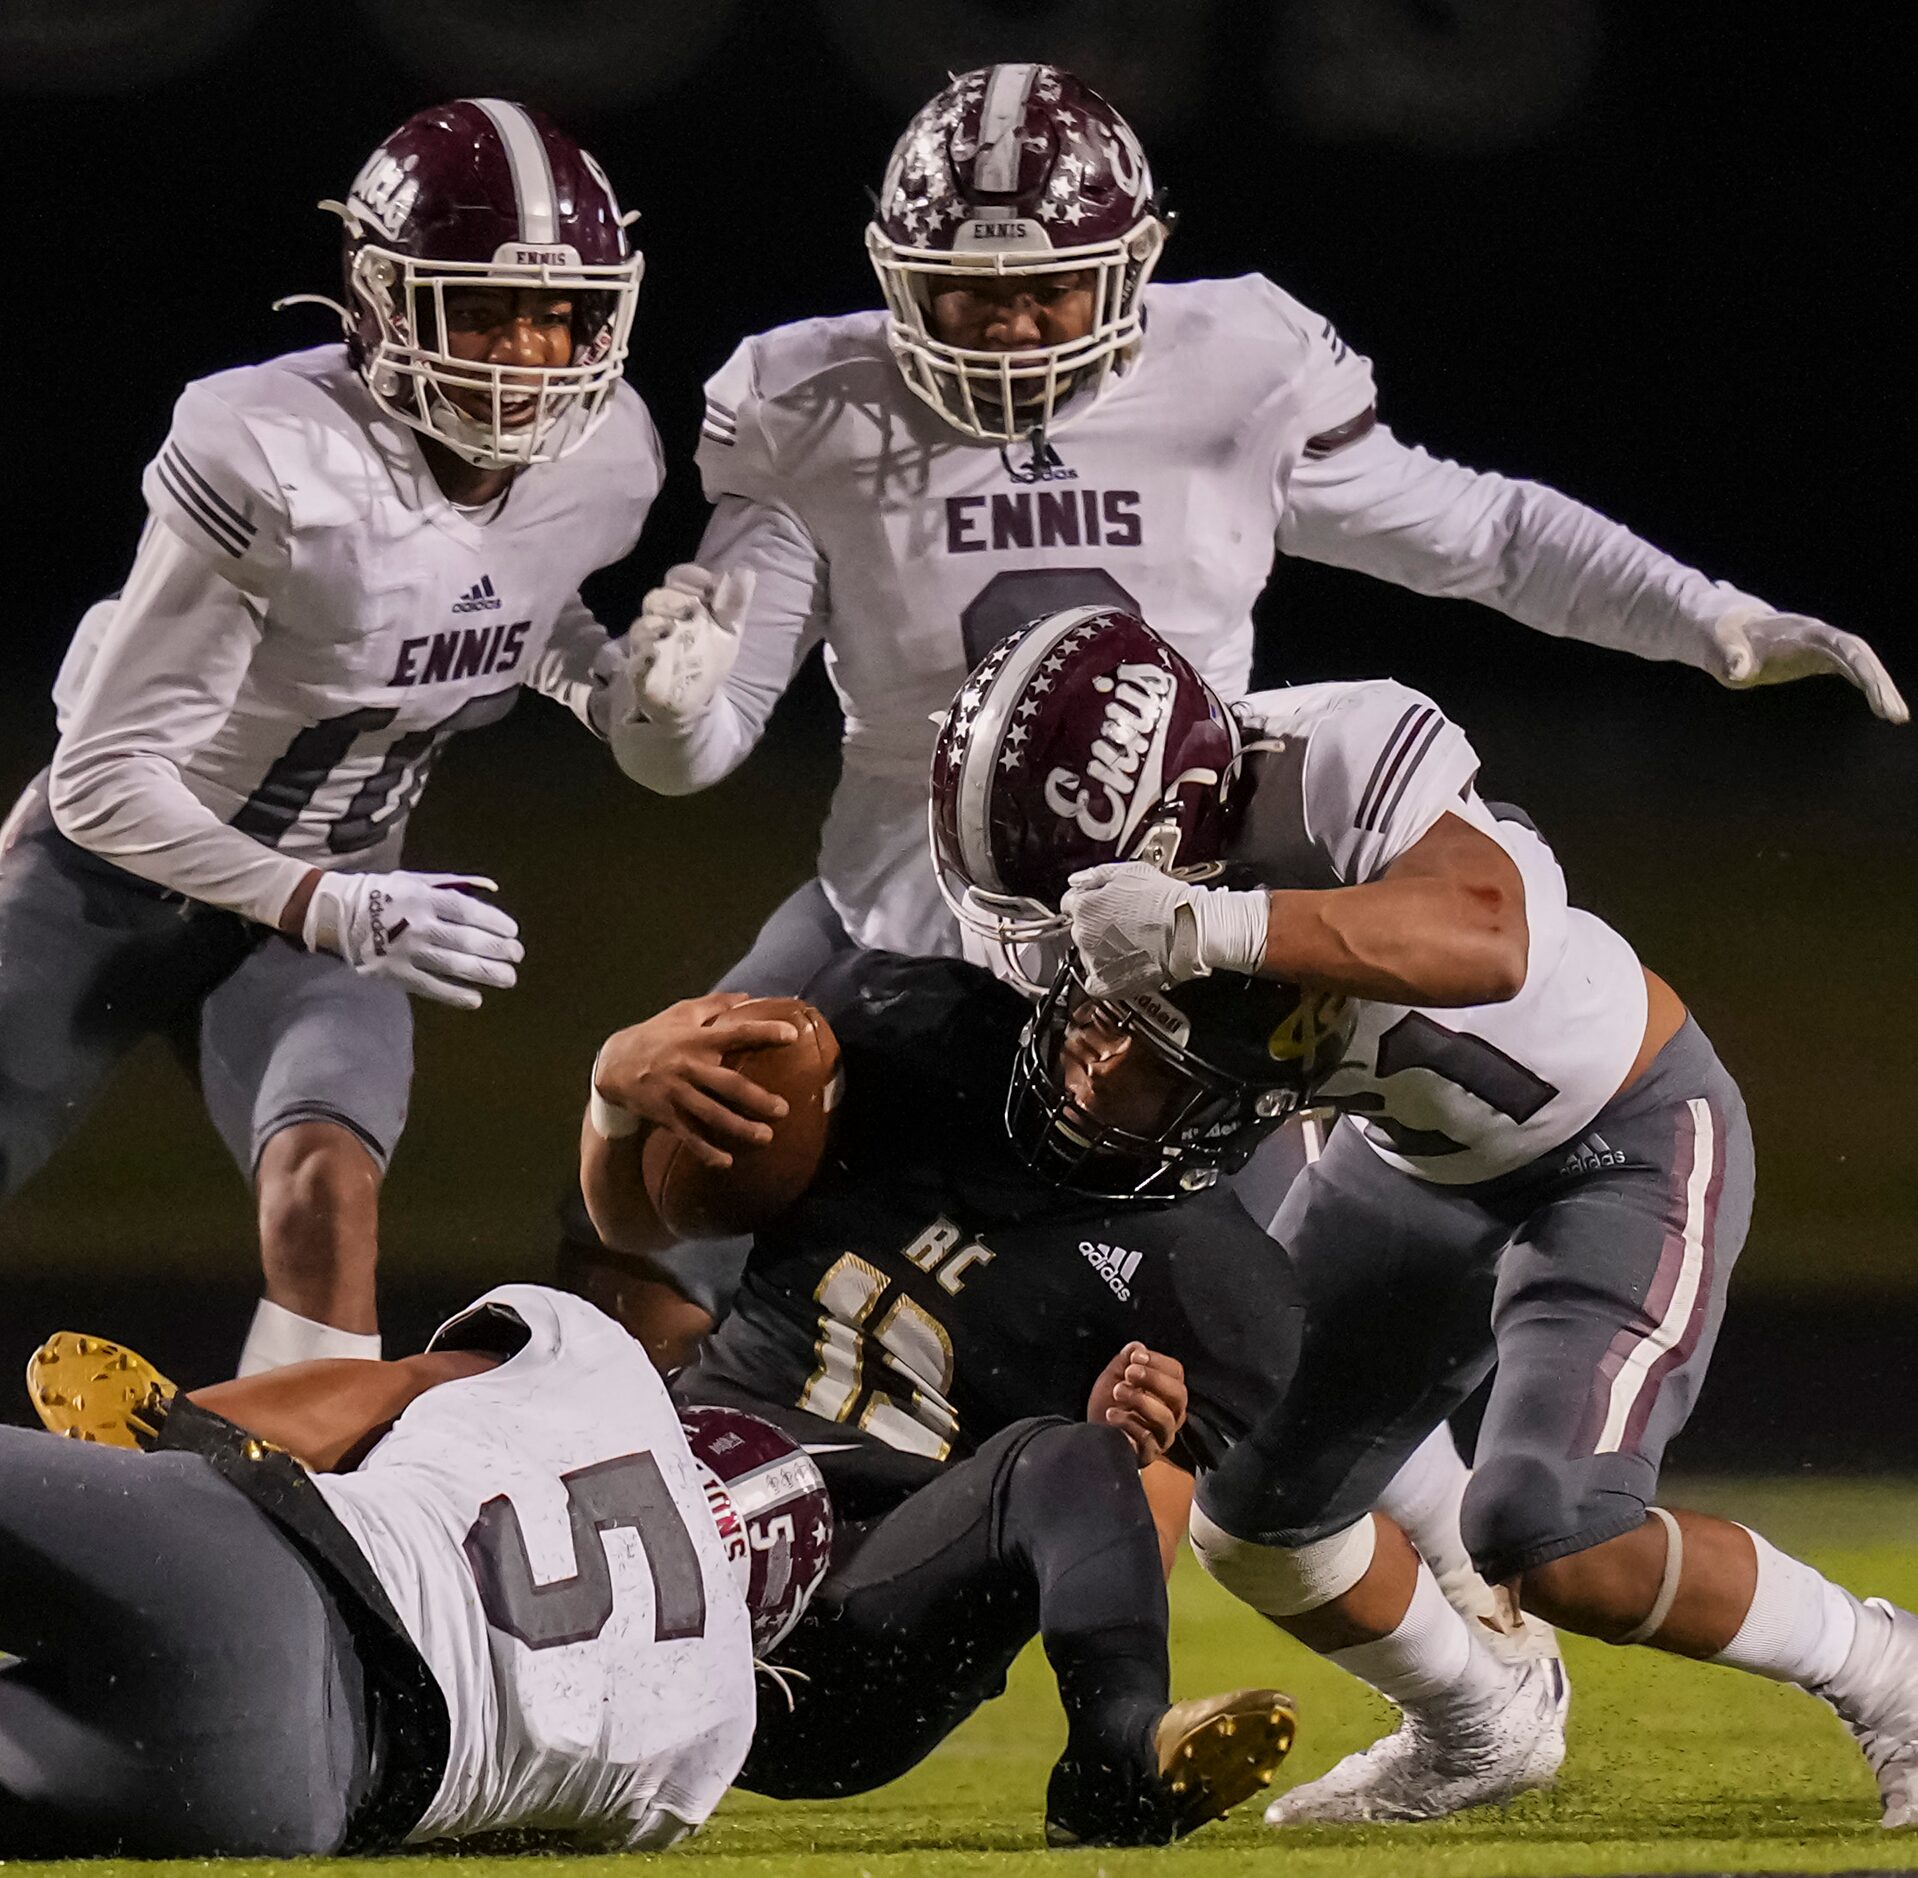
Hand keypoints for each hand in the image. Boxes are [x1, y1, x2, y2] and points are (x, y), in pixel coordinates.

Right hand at [303, 871, 520, 1009]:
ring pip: (452, 965)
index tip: (513, 931)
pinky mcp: (394, 973)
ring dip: (485, 972)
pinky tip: (476, 999)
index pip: (466, 910)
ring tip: (508, 977)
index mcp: (422, 897)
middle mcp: (416, 924)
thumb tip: (492, 888)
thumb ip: (453, 883)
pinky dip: (454, 994)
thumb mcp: (416, 879)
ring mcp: (405, 951)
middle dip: (496, 949)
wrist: (336, 913)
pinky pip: (429, 987)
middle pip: (464, 940)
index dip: (493, 921)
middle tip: (517, 955)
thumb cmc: (384, 893)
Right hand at [593, 993, 798, 1168]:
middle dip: (757, 1098)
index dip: (764, 1032)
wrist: (613, 1064)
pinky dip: (706, 1151)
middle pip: (729, 1084)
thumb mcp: (682, 1012)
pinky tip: (726, 1162)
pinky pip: (688, 1136)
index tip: (791, 1035)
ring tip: (766, 1137)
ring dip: (739, 1128)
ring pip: (712, 1114)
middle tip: (783, 1109)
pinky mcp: (665, 1114)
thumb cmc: (655, 1034)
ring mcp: (676, 1093)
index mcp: (697, 1039)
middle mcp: (689, 1066)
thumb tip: (750, 996)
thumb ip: (716, 1004)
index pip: (737, 1033)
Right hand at [618, 563, 755, 729]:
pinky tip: (655, 653)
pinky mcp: (640, 667)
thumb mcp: (728, 631)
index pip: (678, 578)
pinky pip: (636, 657)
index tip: (708, 585)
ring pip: (642, 624)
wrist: (696, 699)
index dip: (691, 577)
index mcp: (683, 603)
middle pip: (656, 598)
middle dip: (673, 599)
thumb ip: (734, 604)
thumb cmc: (710, 658)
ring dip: (655, 623)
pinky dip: (644, 652)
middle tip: (692, 608)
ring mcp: (648, 642)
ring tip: (672, 628)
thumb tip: (746, 571)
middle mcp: (662, 618)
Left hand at [1063, 862, 1268, 998]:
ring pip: (1088, 954)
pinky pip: (1095, 983)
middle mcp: (1084, 934)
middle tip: (1124, 924)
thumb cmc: (1166, 901)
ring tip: (1130, 943)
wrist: (1188, 930)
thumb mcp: (1130, 871)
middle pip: (1080, 929)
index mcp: (1085, 906)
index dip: (1090, 902)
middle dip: (1097, 926)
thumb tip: (1077, 880)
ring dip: (1102, 950)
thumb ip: (1096, 875)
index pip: (1071, 903)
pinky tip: (1123, 966)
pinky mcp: (1107, 984)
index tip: (1103, 906)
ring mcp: (1094, 961)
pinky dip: (1105, 977)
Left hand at [1088, 1341, 1187, 1466]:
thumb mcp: (1112, 1378)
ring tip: (1117, 1391)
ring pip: (1165, 1417)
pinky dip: (1128, 1422)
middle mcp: (1172, 1414)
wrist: (1091, 1437)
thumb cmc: (1107, 1406)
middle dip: (1154, 1379)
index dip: (1158, 1362)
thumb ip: (1124, 1362)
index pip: (1176, 1373)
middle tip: (1129, 1372)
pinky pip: (1147, 1438)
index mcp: (1166, 1393)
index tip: (1136, 1356)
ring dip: (1140, 1400)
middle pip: (1179, 1395)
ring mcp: (1163, 1436)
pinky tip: (1111, 1415)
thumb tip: (1137, 1346)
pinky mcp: (1150, 1454)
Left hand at [1708, 609, 1907, 722]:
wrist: (1722, 628)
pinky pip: (1852, 673)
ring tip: (1898, 718)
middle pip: (1860, 657)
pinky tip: (1884, 711)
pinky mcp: (1819, 660)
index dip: (1862, 668)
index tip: (1877, 693)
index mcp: (1800, 630)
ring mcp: (1822, 648)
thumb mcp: (1717, 645)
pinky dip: (1868, 690)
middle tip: (1897, 716)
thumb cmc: (1719, 635)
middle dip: (1880, 684)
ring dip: (1881, 690)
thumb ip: (1727, 656)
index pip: (1842, 646)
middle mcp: (1819, 636)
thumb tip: (1738, 672)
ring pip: (1861, 666)